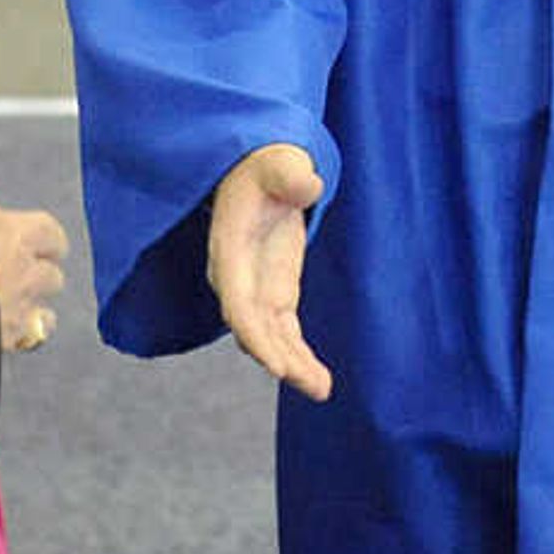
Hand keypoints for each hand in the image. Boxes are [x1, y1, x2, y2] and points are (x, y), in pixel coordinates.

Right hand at [0, 94, 71, 354]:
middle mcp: (21, 276)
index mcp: (11, 233)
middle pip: (51, 277)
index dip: (44, 237)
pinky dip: (13, 340)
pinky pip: (19, 345)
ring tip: (12, 308)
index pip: (48, 233)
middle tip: (21, 272)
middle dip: (41, 274)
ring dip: (31, 309)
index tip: (36, 238)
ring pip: (40, 316)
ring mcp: (10, 318)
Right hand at [207, 142, 333, 398]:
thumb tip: (309, 187)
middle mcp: (237, 279)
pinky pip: (285, 334)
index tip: (278, 366)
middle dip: (279, 359)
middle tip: (312, 384)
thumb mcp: (277, 163)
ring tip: (323, 390)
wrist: (258, 171)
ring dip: (293, 366)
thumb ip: (289, 176)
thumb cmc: (266, 166)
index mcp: (230, 251)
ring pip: (269, 339)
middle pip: (253, 330)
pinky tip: (320, 380)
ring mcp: (256, 290)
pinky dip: (300, 356)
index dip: (255, 335)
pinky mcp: (275, 294)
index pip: (238, 303)